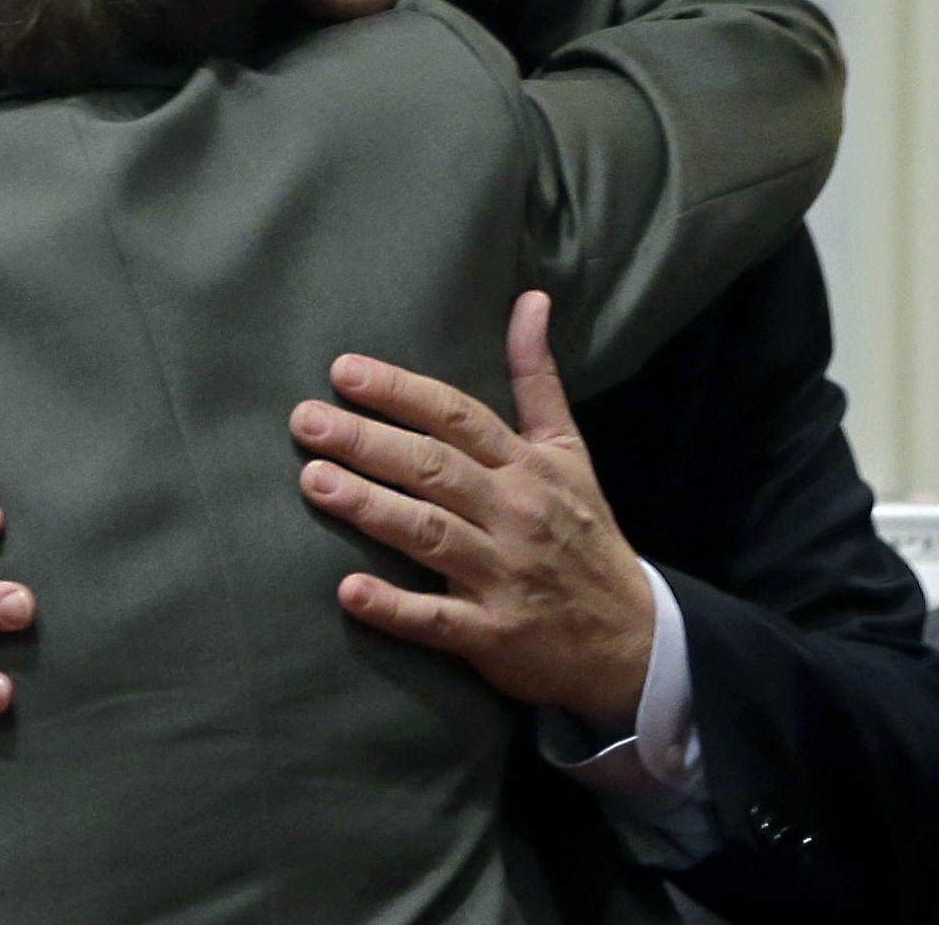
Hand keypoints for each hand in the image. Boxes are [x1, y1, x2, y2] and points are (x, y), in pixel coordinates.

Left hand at [288, 292, 651, 727]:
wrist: (632, 639)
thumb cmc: (582, 532)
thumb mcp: (569, 451)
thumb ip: (537, 378)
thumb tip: (530, 298)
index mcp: (526, 467)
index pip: (457, 417)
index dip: (401, 393)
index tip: (343, 371)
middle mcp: (515, 513)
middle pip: (434, 468)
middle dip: (367, 442)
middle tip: (305, 420)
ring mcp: (504, 575)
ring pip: (429, 534)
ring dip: (370, 507)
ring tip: (313, 481)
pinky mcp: (494, 634)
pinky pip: (439, 620)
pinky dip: (395, 607)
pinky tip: (349, 591)